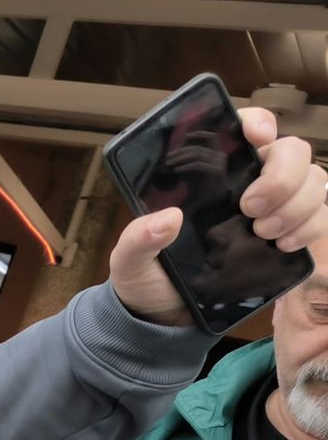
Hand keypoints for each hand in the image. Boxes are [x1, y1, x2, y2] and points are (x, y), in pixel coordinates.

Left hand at [110, 108, 327, 325]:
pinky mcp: (288, 237)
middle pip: (291, 151)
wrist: (165, 316)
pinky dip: (311, 227)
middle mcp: (246, 184)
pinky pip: (320, 218)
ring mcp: (273, 208)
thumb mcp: (130, 259)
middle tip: (250, 208)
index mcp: (210, 175)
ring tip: (264, 233)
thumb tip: (167, 219)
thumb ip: (138, 238)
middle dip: (282, 175)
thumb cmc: (147, 277)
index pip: (246, 129)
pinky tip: (284, 245)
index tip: (256, 137)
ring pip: (313, 181)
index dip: (259, 122)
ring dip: (298, 203)